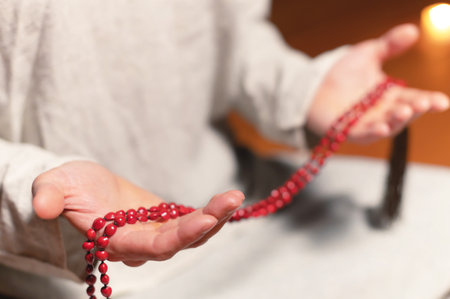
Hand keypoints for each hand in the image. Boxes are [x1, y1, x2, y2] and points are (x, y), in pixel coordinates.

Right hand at [32, 161, 243, 265]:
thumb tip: (43, 206)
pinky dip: (211, 211)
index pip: (152, 247)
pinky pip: (192, 220)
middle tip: (231, 199)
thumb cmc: (67, 188)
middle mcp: (140, 244)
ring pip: (191, 233)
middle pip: (180, 243)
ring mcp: (155, 232)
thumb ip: (50, 196)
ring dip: (216, 216)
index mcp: (116, 242)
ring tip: (235, 196)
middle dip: (208, 223)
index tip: (205, 219)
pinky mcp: (164, 219)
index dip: (179, 237)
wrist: (81, 186)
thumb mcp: (54, 185)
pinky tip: (229, 200)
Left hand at [307, 24, 448, 142]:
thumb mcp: (369, 53)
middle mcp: (382, 111)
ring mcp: (367, 123)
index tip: (442, 102)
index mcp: (391, 95)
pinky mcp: (348, 131)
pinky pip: (364, 135)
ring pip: (387, 126)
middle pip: (404, 114)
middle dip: (415, 109)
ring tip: (404, 111)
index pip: (414, 99)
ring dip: (397, 121)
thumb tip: (413, 30)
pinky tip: (382, 127)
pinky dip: (374, 132)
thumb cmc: (342, 70)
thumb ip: (390, 45)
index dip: (429, 101)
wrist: (314, 82)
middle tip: (423, 103)